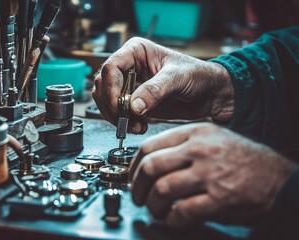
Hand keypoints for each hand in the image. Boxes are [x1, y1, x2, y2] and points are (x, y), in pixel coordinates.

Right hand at [92, 37, 233, 133]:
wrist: (210, 95)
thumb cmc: (198, 75)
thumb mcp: (178, 77)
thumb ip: (155, 90)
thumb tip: (133, 105)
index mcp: (136, 52)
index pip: (111, 67)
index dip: (110, 88)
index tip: (119, 106)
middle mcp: (129, 68)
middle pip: (104, 85)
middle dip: (111, 105)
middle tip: (126, 118)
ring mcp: (131, 86)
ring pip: (107, 101)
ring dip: (116, 116)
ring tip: (135, 125)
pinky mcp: (135, 103)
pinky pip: (119, 113)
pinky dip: (124, 123)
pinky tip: (139, 127)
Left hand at [130, 122, 294, 226]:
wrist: (278, 179)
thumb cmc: (243, 161)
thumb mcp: (213, 140)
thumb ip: (182, 145)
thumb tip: (150, 161)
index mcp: (196, 133)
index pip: (150, 146)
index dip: (134, 165)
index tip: (133, 176)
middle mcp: (201, 150)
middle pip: (151, 166)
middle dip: (137, 186)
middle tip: (138, 196)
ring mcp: (210, 173)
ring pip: (162, 189)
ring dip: (153, 204)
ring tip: (156, 209)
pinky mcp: (219, 198)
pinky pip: (182, 211)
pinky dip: (171, 218)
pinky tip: (172, 218)